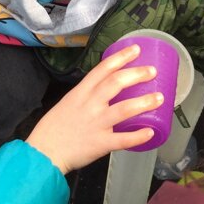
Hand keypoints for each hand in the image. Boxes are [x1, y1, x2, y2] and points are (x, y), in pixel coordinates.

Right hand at [25, 45, 160, 174]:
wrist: (43, 153)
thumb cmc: (54, 127)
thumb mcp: (68, 101)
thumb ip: (87, 93)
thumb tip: (106, 86)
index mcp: (81, 92)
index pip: (103, 69)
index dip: (121, 57)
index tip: (136, 49)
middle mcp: (90, 105)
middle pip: (116, 83)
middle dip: (137, 75)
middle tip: (153, 71)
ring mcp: (96, 124)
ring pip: (124, 109)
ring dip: (144, 102)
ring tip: (159, 98)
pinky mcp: (100, 144)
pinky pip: (122, 139)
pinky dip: (138, 135)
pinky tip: (150, 132)